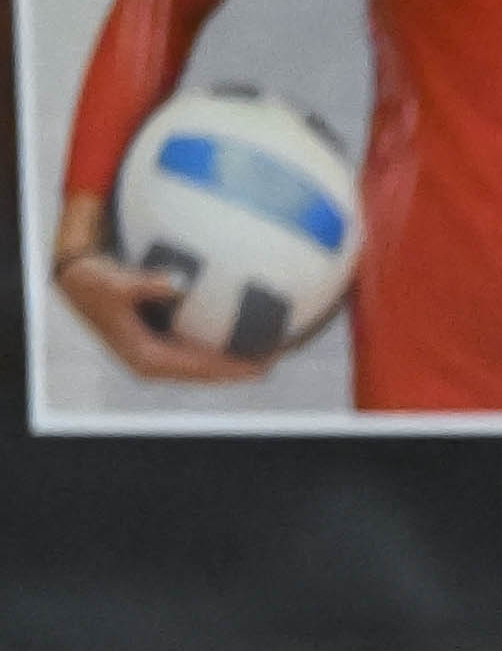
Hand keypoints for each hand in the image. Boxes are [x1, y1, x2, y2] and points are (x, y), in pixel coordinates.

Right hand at [52, 200, 267, 381]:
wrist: (74, 278)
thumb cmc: (91, 280)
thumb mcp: (114, 284)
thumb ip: (145, 285)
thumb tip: (177, 282)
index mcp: (149, 359)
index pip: (202, 370)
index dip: (235, 369)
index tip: (264, 365)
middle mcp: (157, 363)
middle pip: (210, 372)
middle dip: (243, 368)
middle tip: (277, 356)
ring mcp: (159, 353)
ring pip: (206, 363)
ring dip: (235, 358)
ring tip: (270, 347)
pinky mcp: (160, 340)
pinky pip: (197, 345)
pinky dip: (219, 340)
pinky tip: (243, 327)